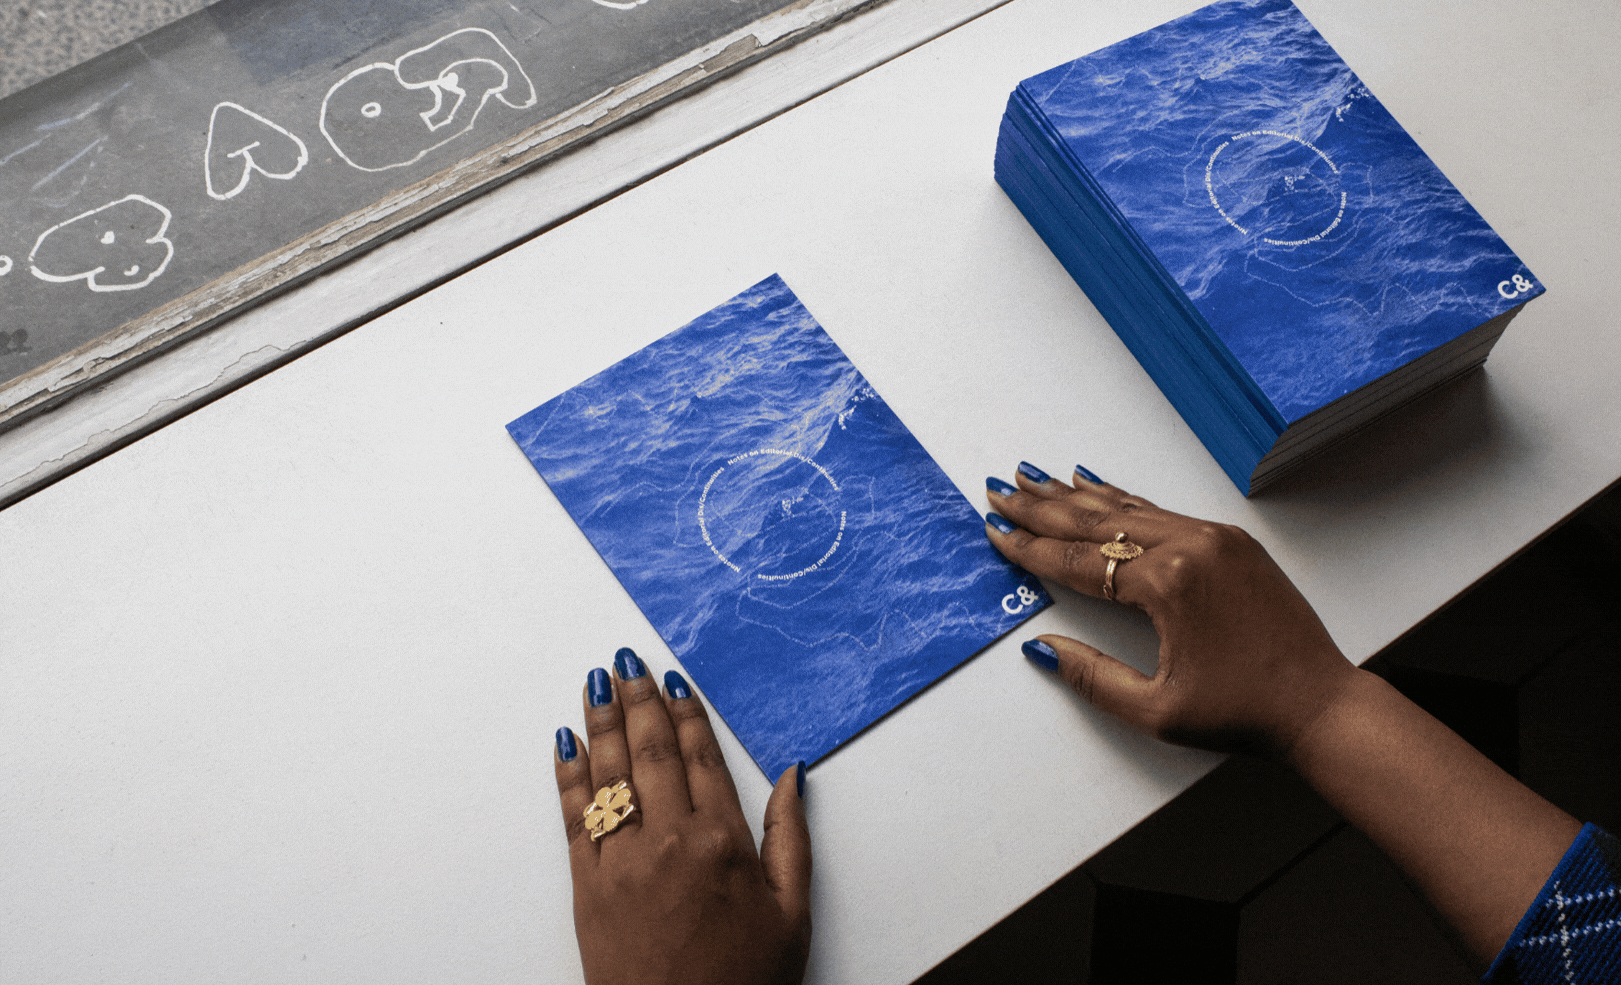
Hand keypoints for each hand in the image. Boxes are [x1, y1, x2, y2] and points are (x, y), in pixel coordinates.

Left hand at [554, 648, 811, 984]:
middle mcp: (670, 841)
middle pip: (651, 752)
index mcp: (723, 843)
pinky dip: (568, 776)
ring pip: (609, 774)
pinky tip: (565, 744)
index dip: (686, 713)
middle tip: (626, 660)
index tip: (673, 680)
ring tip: (595, 682)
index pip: (701, 757)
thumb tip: (793, 775)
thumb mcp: (792, 913)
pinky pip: (574, 818)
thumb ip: (791, 837)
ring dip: (600, 722)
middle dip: (637, 700)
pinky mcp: (586, 888)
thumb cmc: (743, 983)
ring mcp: (622, 863)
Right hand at [984, 462, 1355, 758]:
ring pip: (1129, 510)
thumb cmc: (1242, 714)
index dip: (1031, 549)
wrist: (1320, 705)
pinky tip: (1096, 484)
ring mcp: (1214, 539)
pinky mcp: (1232, 542)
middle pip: (1097, 522)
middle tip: (999, 488)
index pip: (1079, 562)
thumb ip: (1092, 676)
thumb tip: (1040, 648)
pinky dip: (1123, 499)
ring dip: (1076, 495)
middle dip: (1042, 507)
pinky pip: (1162, 513)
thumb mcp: (1156, 710)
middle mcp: (1190, 547)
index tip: (995, 530)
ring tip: (1035, 478)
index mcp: (1168, 584)